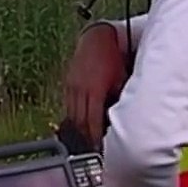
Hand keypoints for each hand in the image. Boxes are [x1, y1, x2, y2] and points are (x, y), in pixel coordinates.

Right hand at [63, 25, 126, 149]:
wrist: (96, 39)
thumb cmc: (112, 58)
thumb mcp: (120, 80)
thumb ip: (118, 100)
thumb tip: (119, 118)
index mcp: (94, 91)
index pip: (92, 122)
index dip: (95, 137)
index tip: (100, 147)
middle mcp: (80, 90)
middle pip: (80, 122)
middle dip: (87, 137)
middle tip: (94, 147)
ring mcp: (72, 87)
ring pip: (72, 115)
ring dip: (79, 128)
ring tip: (88, 138)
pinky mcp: (68, 83)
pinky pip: (69, 105)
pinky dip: (75, 116)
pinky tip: (82, 121)